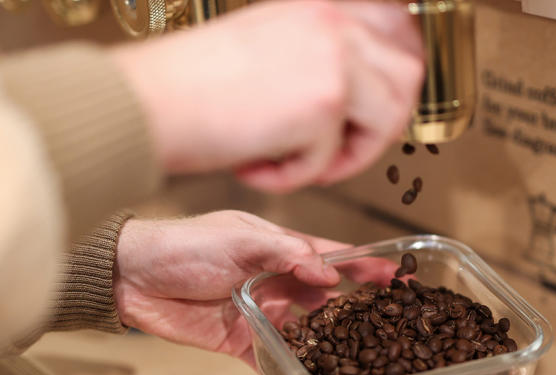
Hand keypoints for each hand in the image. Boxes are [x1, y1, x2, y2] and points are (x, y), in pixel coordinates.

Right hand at [110, 0, 423, 191]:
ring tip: (296, 162)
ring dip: (346, 154)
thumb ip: (317, 57)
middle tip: (344, 146)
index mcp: (319, 4)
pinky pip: (336, 158)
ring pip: (386, 119)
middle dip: (383, 122)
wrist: (147, 103)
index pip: (396, 24)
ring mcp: (334, 58)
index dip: (401, 67)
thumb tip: (360, 93)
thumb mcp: (268, 45)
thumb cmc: (190, 84)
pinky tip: (258, 164)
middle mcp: (333, 20)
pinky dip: (297, 177)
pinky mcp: (325, 102)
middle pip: (408, 73)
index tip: (387, 99)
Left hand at [112, 211, 391, 364]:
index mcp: (281, 250)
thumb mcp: (238, 239)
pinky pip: (274, 360)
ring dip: (332, 342)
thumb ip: (285, 253)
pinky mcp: (242, 341)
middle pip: (327, 297)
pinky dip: (292, 373)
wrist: (132, 276)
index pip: (333, 257)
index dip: (366, 266)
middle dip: (358, 308)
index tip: (399, 276)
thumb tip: (329, 273)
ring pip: (307, 330)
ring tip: (365, 358)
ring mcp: (263, 313)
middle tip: (392, 323)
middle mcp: (278, 282)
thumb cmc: (184, 245)